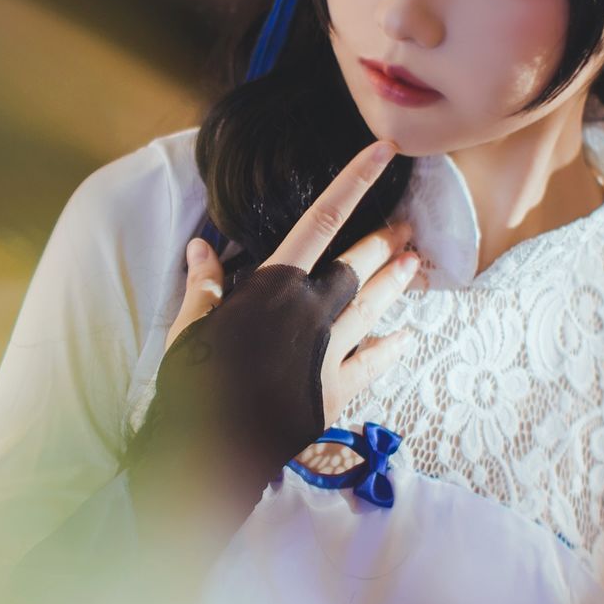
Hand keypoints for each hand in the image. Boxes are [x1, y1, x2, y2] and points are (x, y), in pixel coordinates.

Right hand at [135, 141, 420, 499]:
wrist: (211, 452)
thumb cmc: (191, 386)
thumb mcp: (187, 330)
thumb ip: (203, 287)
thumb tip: (201, 247)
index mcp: (273, 287)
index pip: (321, 220)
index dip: (355, 181)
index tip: (385, 151)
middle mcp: (310, 312)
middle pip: (358, 266)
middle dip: (384, 242)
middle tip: (407, 226)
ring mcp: (327, 353)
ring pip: (372, 309)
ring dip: (395, 285)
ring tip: (416, 266)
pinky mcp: (334, 393)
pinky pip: (372, 364)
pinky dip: (390, 349)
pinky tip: (406, 339)